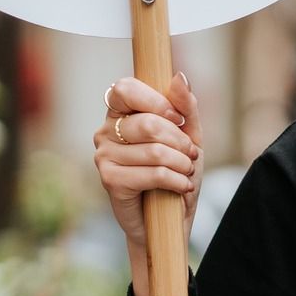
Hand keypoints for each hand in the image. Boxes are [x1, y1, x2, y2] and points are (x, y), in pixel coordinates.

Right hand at [92, 72, 202, 295]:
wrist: (170, 218)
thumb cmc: (176, 172)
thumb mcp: (189, 136)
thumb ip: (186, 107)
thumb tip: (179, 77)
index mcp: (120, 113)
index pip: (126, 88)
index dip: (157, 101)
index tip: (179, 119)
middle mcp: (106, 131)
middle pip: (148, 123)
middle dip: (180, 141)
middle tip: (192, 155)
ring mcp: (103, 156)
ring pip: (154, 151)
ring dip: (182, 164)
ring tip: (187, 172)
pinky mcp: (109, 180)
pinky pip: (152, 173)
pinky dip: (176, 180)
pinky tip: (181, 187)